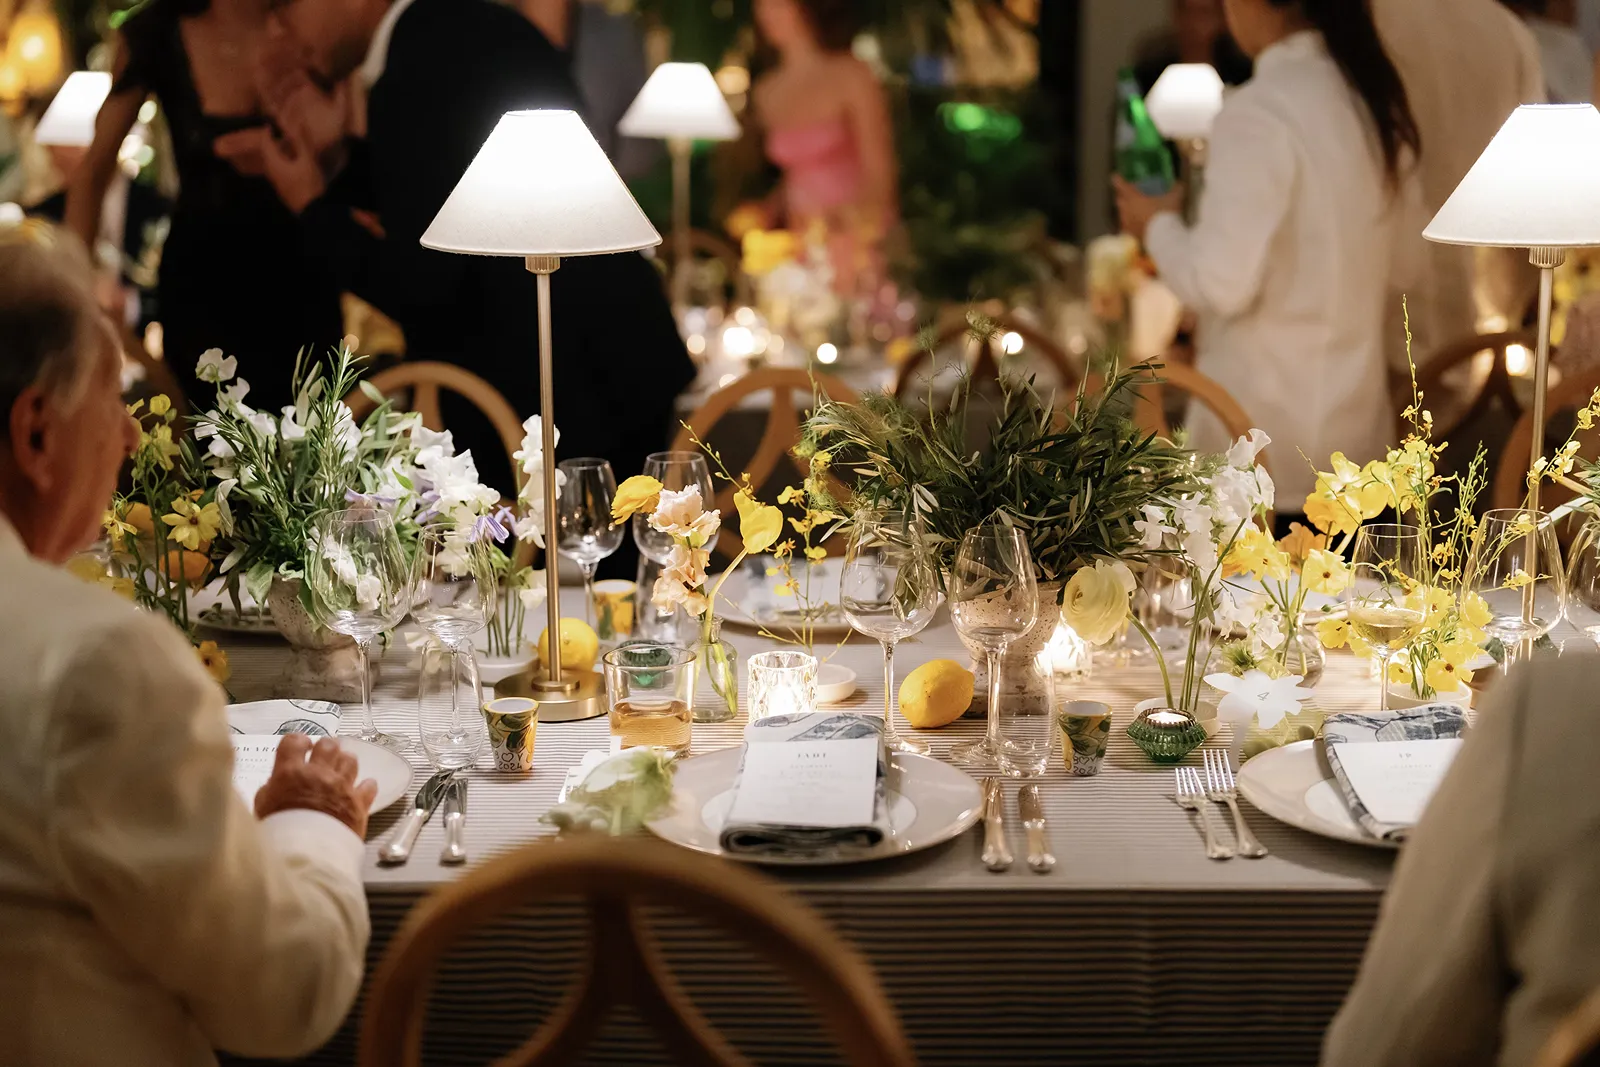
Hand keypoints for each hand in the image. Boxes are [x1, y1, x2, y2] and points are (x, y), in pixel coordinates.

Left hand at [214, 124, 325, 213]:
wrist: (312, 212)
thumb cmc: (309, 184)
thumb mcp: (307, 161)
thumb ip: (302, 141)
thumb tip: (298, 122)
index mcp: (274, 163)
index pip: (265, 143)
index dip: (268, 132)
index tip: (272, 124)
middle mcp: (272, 172)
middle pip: (267, 153)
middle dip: (271, 142)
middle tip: (279, 133)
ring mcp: (278, 182)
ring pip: (273, 163)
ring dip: (278, 153)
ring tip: (288, 146)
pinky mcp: (284, 189)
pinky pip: (280, 171)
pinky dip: (283, 163)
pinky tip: (294, 164)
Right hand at [255, 734, 377, 837]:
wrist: (306, 855)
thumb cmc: (279, 834)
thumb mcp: (262, 810)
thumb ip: (269, 791)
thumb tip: (274, 784)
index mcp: (291, 773)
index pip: (294, 742)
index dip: (297, 742)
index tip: (300, 747)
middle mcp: (319, 775)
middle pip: (328, 746)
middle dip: (325, 748)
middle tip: (322, 757)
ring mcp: (341, 788)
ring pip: (350, 761)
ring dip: (345, 763)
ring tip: (339, 771)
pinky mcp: (359, 804)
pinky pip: (368, 786)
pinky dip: (365, 787)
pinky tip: (360, 790)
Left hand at [1112, 175, 1184, 242]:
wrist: (1164, 240)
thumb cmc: (1167, 215)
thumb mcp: (1175, 198)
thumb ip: (1176, 189)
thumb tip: (1178, 184)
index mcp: (1134, 198)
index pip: (1121, 185)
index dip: (1118, 180)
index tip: (1115, 176)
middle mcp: (1127, 210)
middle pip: (1119, 200)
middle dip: (1122, 196)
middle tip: (1128, 194)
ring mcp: (1127, 224)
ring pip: (1122, 214)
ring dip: (1125, 211)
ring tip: (1132, 210)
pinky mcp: (1131, 236)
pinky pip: (1126, 228)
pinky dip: (1129, 225)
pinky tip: (1134, 226)